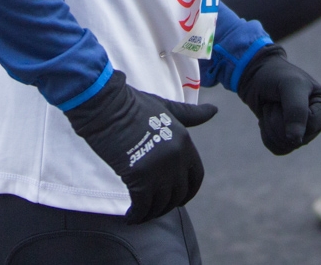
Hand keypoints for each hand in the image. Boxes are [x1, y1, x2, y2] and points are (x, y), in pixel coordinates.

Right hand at [65, 70, 216, 222]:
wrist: (106, 104)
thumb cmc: (133, 104)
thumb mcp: (167, 108)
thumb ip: (190, 115)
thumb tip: (214, 109)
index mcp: (185, 142)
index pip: (196, 177)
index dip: (188, 192)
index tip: (177, 199)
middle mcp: (176, 157)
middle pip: (178, 194)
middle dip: (166, 204)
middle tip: (153, 207)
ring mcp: (158, 168)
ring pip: (160, 203)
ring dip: (150, 213)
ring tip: (139, 213)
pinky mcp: (139, 176)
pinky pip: (142, 206)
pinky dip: (136, 216)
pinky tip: (129, 217)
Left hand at [234, 45, 320, 154]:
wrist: (257, 77)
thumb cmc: (277, 76)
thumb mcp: (289, 85)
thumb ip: (296, 110)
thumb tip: (296, 140)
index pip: (312, 124)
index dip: (292, 113)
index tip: (286, 95)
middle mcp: (320, 121)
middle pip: (298, 138)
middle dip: (278, 120)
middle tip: (276, 101)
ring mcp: (306, 133)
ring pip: (286, 145)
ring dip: (270, 126)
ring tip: (272, 108)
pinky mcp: (291, 140)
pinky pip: (278, 149)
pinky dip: (267, 134)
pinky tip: (267, 118)